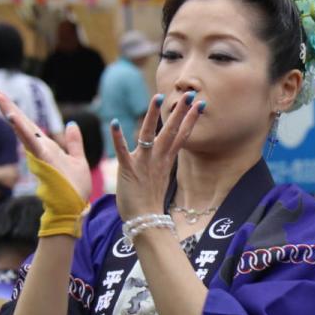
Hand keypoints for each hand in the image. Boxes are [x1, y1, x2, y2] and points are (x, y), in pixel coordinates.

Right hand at [0, 91, 92, 199]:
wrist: (74, 207)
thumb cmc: (74, 188)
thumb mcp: (78, 159)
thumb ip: (74, 142)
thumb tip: (71, 124)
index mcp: (46, 147)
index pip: (31, 126)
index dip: (19, 113)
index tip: (6, 98)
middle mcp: (39, 149)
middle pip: (22, 124)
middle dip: (8, 108)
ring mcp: (39, 154)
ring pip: (23, 130)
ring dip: (11, 114)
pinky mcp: (42, 160)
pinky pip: (31, 142)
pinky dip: (22, 130)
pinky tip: (13, 118)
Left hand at [110, 90, 203, 221]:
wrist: (144, 219)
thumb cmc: (149, 198)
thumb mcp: (160, 174)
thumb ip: (162, 159)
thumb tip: (167, 149)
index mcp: (165, 159)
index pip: (181, 135)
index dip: (190, 119)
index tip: (200, 104)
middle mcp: (157, 158)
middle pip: (171, 131)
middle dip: (181, 112)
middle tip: (190, 94)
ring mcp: (143, 162)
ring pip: (149, 134)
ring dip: (153, 116)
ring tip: (157, 97)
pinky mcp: (128, 169)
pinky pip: (122, 151)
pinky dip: (118, 138)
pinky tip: (114, 122)